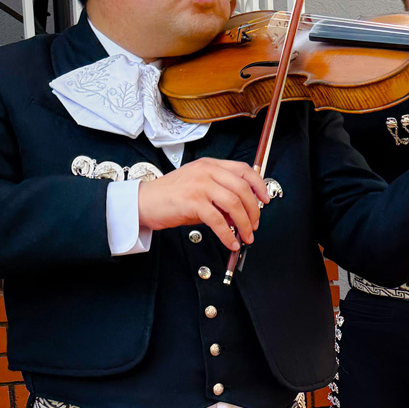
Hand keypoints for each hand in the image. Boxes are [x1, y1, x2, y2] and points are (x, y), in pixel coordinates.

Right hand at [137, 158, 269, 250]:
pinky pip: (218, 220)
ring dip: (244, 224)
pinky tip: (230, 242)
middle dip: (253, 210)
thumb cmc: (171, 196)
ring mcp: (199, 185)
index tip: (265, 200)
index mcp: (210, 165)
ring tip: (245, 236)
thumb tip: (243, 214)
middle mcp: (206, 171)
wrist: (143, 202)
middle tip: (254, 225)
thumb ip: (221, 196)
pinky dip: (228, 234)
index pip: (244, 169)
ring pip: (234, 204)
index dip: (259, 185)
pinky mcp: (192, 202)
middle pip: (242, 188)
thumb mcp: (200, 188)